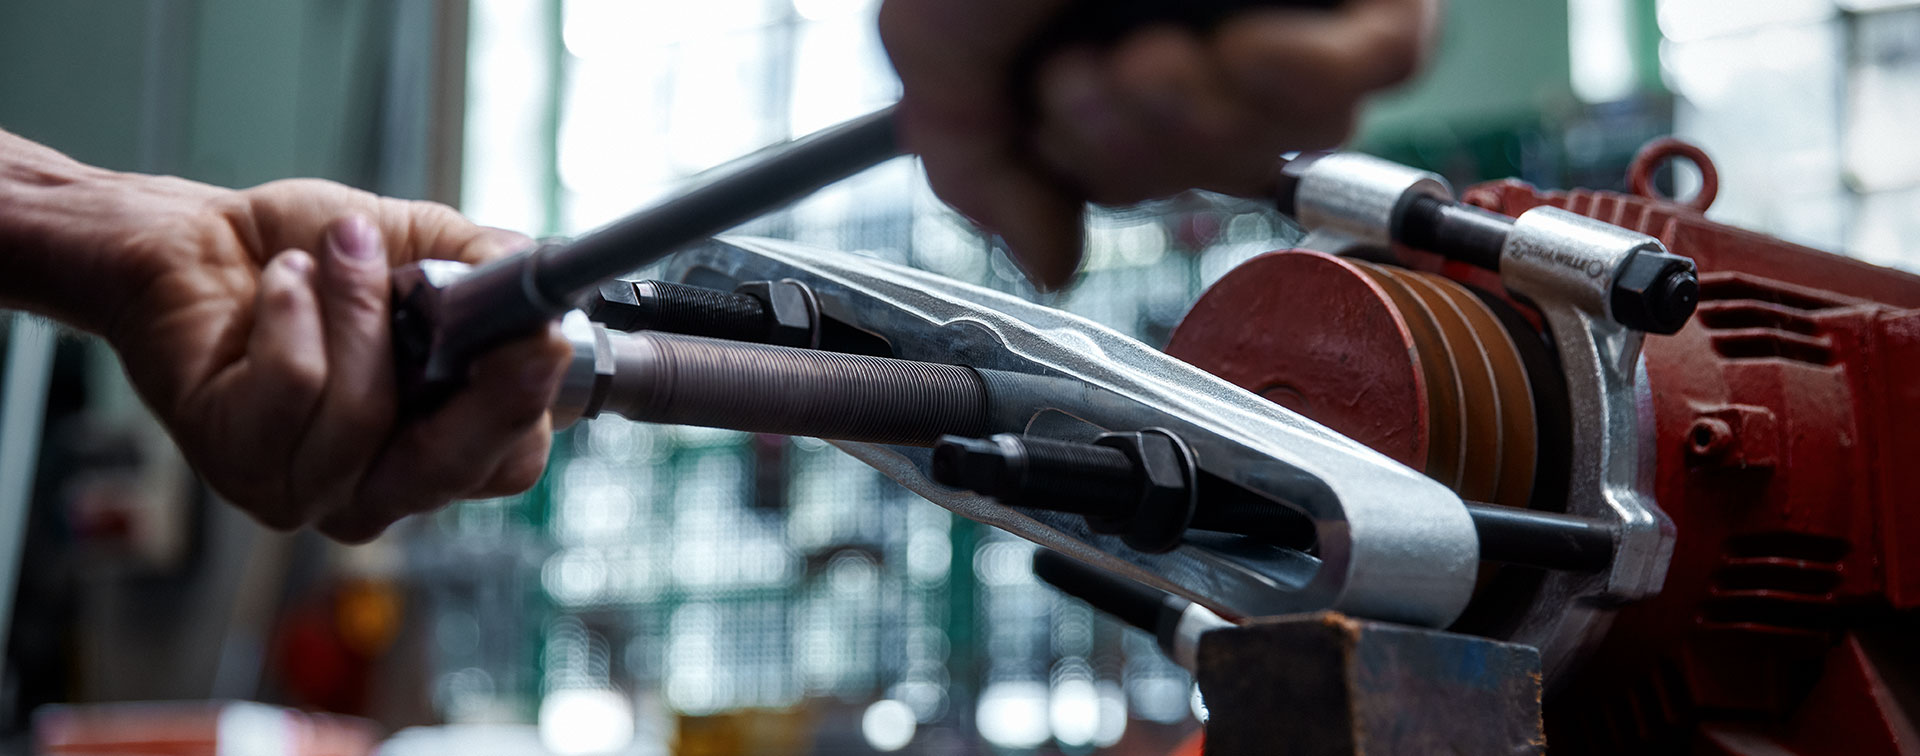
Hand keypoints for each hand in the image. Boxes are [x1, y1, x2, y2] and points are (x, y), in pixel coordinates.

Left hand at [87, 174, 569, 541]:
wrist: (196, 241)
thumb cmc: (309, 253)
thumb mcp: (428, 247)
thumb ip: (494, 274)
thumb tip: (540, 299)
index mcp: (436, 446)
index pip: (509, 461)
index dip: (527, 401)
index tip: (538, 334)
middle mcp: (377, 488)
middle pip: (449, 466)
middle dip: (461, 378)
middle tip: (469, 300)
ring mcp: (305, 488)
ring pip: (365, 415)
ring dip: (356, 307)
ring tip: (337, 250)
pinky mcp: (237, 462)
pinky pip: (294, 387)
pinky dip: (293, 313)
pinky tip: (284, 281)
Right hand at [880, 0, 1437, 289]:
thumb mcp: (936, 43)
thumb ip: (974, 166)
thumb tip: (1046, 257)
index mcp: (1108, 38)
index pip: (1133, 167)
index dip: (1092, 165)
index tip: (1049, 103)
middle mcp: (1201, 19)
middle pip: (1210, 163)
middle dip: (1140, 140)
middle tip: (1094, 69)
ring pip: (1288, 132)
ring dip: (1208, 114)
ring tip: (1157, 48)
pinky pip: (1374, 69)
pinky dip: (1304, 75)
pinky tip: (1244, 42)